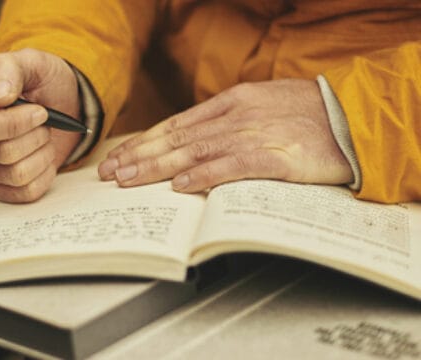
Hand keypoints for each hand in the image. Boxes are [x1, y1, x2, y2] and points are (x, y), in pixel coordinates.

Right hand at [0, 49, 81, 202]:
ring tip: (43, 137)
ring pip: (17, 175)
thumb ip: (8, 69)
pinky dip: (45, 174)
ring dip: (42, 154)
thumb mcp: (30, 62)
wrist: (61, 105)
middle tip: (44, 121)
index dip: (12, 124)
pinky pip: (26, 193)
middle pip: (2, 154)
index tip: (39, 111)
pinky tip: (43, 156)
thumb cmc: (40, 81)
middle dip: (35, 137)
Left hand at [98, 79, 353, 191]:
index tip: (119, 157)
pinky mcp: (276, 156)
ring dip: (158, 167)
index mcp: (230, 104)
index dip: (144, 142)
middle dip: (138, 157)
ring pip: (195, 152)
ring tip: (129, 180)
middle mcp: (235, 117)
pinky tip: (181, 185)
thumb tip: (191, 144)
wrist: (351, 117)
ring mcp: (254, 134)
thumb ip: (226, 123)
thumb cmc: (306, 114)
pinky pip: (233, 166)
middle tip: (109, 173)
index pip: (175, 125)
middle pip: (176, 139)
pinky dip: (205, 175)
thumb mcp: (260, 108)